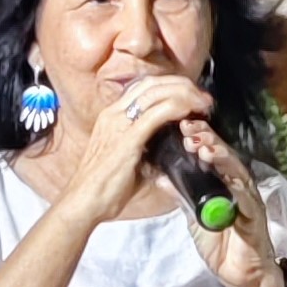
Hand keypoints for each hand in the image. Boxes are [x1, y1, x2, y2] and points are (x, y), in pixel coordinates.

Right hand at [52, 71, 212, 226]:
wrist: (83, 202)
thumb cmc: (104, 188)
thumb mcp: (127, 160)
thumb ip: (145, 150)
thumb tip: (167, 153)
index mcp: (112, 115)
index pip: (144, 87)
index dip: (171, 86)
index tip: (191, 97)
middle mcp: (114, 113)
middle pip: (152, 83)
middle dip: (182, 85)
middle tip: (204, 98)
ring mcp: (119, 123)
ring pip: (156, 92)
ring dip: (185, 94)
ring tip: (203, 104)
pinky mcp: (127, 138)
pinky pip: (157, 113)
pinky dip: (178, 107)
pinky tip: (192, 112)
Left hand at [169, 118, 281, 286]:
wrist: (240, 277)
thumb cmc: (221, 245)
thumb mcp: (193, 217)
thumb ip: (181, 195)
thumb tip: (161, 176)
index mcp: (223, 183)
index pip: (211, 153)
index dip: (198, 137)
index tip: (180, 126)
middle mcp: (238, 186)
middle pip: (224, 156)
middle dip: (207, 139)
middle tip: (188, 129)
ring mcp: (248, 200)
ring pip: (236, 172)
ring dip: (221, 157)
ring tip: (203, 146)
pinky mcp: (255, 217)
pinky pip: (247, 199)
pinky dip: (237, 188)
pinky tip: (227, 177)